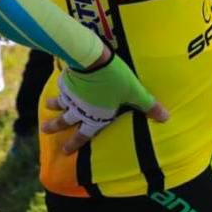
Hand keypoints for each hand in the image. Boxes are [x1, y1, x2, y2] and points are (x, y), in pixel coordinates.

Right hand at [41, 52, 168, 154]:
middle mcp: (79, 109)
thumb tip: (166, 118)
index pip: (84, 134)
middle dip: (55, 127)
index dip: (75, 143)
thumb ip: (148, 106)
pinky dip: (58, 88)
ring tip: (46, 108)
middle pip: (65, 121)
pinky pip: (61, 87)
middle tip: (45, 130)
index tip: (64, 151)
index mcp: (95, 116)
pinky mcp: (66, 80)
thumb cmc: (116, 79)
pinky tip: (57, 86)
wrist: (92, 60)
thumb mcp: (135, 92)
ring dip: (53, 107)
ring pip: (59, 103)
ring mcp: (70, 95)